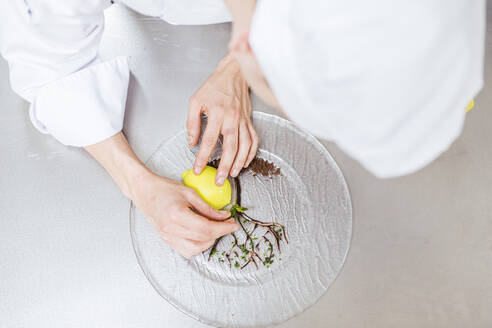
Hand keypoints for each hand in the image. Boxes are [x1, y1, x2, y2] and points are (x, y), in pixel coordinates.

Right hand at [85, 132, 238, 258]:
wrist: (144, 192)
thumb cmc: (164, 188)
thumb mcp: (190, 193)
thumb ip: (208, 207)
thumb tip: (224, 216)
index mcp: (177, 215)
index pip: (207, 228)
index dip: (224, 228)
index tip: (234, 224)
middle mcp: (171, 230)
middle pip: (203, 240)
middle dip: (220, 233)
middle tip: (227, 224)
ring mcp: (167, 237)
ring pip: (195, 249)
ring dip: (209, 241)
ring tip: (214, 229)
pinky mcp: (167, 240)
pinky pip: (186, 250)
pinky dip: (198, 245)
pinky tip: (203, 234)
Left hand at [187, 52, 258, 185]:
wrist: (233, 74)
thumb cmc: (214, 86)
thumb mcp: (195, 101)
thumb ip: (192, 122)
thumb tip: (191, 141)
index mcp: (216, 113)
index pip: (208, 140)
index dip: (203, 157)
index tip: (198, 168)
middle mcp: (232, 118)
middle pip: (230, 147)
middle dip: (224, 166)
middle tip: (219, 180)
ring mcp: (243, 121)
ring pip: (244, 146)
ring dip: (239, 162)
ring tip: (232, 174)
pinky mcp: (249, 121)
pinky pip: (253, 140)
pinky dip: (251, 153)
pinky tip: (245, 162)